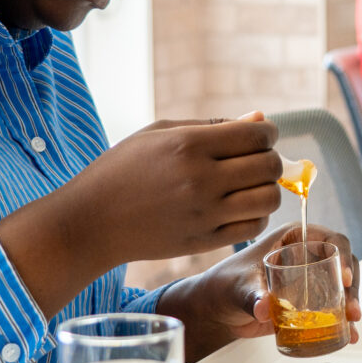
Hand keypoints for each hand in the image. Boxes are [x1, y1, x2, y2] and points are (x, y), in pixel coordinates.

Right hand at [79, 116, 283, 263]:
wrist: (90, 221)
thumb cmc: (122, 169)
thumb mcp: (160, 133)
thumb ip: (213, 125)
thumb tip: (260, 120)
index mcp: (188, 145)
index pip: (256, 135)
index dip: (267, 132)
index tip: (259, 136)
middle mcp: (200, 179)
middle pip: (268, 166)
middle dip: (270, 159)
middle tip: (255, 160)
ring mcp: (203, 214)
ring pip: (268, 199)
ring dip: (267, 189)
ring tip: (251, 186)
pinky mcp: (203, 242)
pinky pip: (252, 227)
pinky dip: (256, 215)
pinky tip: (240, 207)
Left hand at [159, 224, 361, 362]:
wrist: (217, 309)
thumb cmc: (225, 284)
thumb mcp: (239, 286)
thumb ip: (251, 295)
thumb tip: (264, 308)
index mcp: (293, 239)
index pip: (329, 240)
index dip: (342, 256)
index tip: (344, 279)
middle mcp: (306, 256)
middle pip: (342, 265)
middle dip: (352, 288)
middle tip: (351, 310)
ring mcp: (310, 280)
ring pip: (341, 288)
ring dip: (350, 306)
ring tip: (351, 325)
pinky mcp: (308, 302)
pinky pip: (331, 309)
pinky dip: (341, 322)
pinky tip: (347, 336)